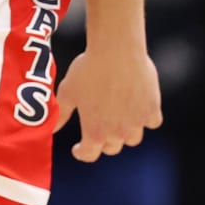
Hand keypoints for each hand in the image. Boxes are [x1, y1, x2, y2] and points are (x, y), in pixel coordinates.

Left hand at [51, 46, 162, 162]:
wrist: (116, 49)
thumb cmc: (89, 68)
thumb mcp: (68, 91)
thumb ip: (62, 114)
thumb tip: (52, 129)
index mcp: (94, 131)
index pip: (89, 155)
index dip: (82, 152)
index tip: (79, 147)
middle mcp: (117, 132)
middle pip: (112, 147)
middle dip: (104, 141)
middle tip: (99, 126)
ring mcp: (137, 122)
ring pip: (133, 138)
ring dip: (126, 132)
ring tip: (119, 119)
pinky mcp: (152, 109)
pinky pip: (152, 122)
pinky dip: (146, 118)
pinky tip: (139, 107)